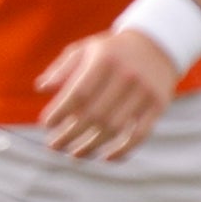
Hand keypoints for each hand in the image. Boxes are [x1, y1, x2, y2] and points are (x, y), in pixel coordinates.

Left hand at [35, 28, 181, 161]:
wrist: (159, 44)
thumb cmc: (112, 51)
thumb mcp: (86, 49)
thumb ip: (62, 68)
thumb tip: (41, 88)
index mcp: (105, 59)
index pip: (78, 93)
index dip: (60, 112)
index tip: (46, 124)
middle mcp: (127, 75)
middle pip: (94, 115)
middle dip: (70, 134)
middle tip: (54, 145)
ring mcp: (145, 92)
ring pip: (114, 128)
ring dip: (91, 146)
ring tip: (74, 154)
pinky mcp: (159, 105)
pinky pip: (139, 134)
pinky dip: (122, 150)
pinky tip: (105, 157)